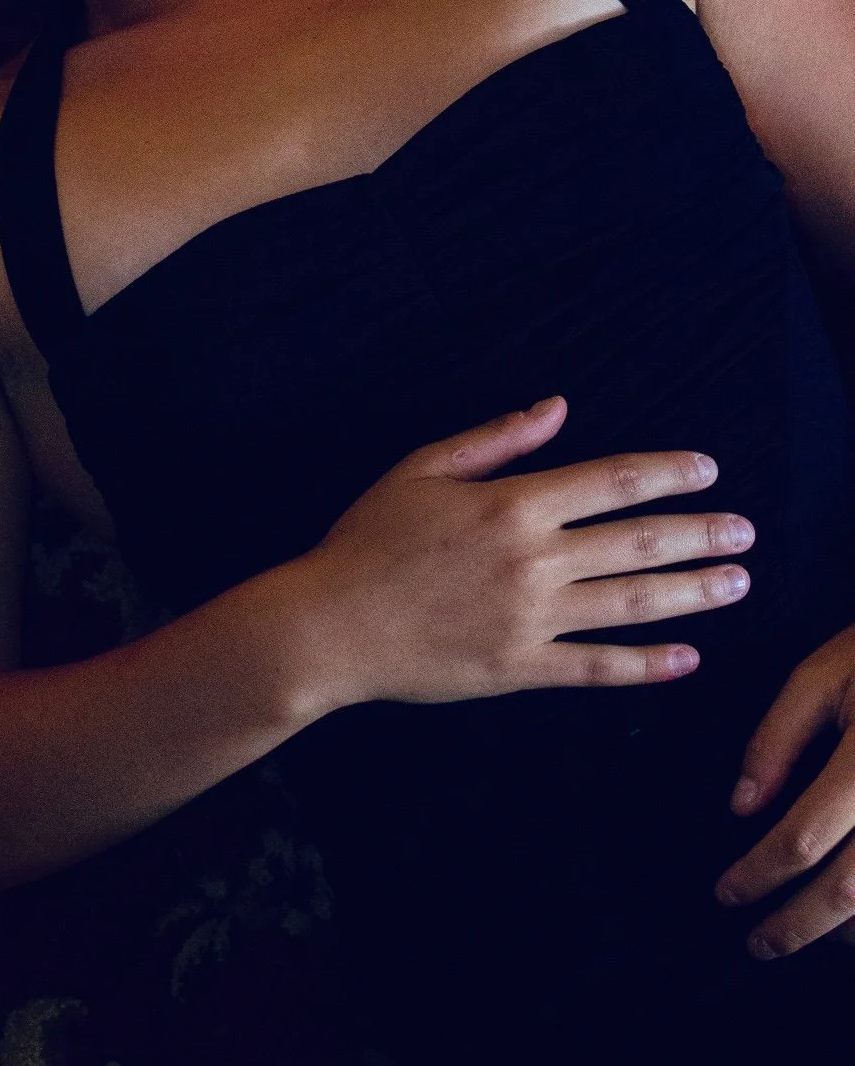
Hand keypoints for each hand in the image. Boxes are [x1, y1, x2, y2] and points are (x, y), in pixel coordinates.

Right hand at [292, 394, 751, 709]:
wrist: (329, 624)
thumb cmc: (367, 539)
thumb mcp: (422, 468)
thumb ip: (495, 438)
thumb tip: (556, 406)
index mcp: (512, 503)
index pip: (611, 481)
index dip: (666, 472)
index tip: (707, 470)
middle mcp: (532, 560)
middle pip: (636, 542)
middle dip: (698, 534)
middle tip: (746, 533)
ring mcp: (530, 619)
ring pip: (629, 604)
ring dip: (691, 593)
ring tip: (736, 584)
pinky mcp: (520, 669)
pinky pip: (597, 668)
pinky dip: (646, 664)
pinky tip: (686, 658)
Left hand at [715, 623, 854, 957]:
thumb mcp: (822, 675)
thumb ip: (777, 738)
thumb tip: (741, 808)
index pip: (803, 838)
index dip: (759, 874)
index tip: (726, 894)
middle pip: (849, 891)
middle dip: (798, 926)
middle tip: (758, 944)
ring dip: (847, 932)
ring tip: (810, 931)